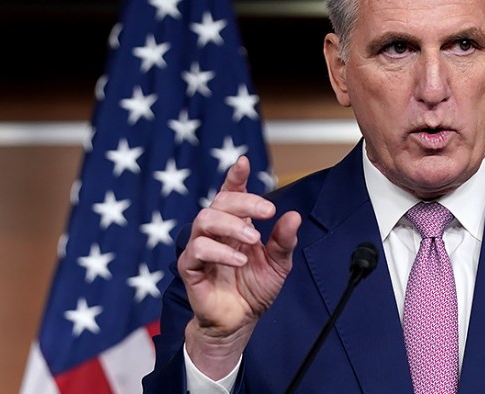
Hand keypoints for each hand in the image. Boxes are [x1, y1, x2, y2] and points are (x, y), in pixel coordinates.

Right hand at [178, 155, 300, 377]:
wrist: (240, 322)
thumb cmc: (254, 289)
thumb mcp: (279, 264)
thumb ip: (284, 240)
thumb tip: (294, 216)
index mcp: (236, 225)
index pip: (231, 194)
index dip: (235, 177)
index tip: (243, 162)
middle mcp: (216, 232)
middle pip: (220, 202)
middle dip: (245, 202)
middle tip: (268, 212)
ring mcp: (201, 248)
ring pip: (204, 220)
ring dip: (231, 225)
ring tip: (253, 240)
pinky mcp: (190, 268)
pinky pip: (197, 250)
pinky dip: (219, 251)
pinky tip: (239, 260)